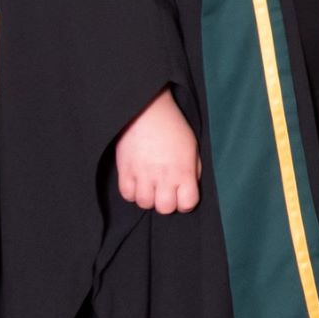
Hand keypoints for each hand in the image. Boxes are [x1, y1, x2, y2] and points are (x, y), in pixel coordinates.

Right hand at [115, 88, 201, 212]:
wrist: (146, 109)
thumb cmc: (172, 127)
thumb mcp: (192, 147)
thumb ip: (193, 170)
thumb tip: (189, 187)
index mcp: (184, 171)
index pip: (187, 204)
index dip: (185, 202)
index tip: (181, 195)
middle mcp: (164, 176)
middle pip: (164, 208)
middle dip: (166, 202)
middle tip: (164, 190)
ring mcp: (142, 174)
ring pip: (144, 204)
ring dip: (148, 197)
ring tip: (149, 185)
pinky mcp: (125, 170)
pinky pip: (127, 195)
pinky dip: (132, 192)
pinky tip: (137, 181)